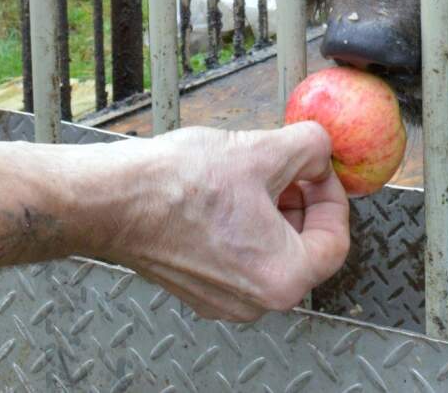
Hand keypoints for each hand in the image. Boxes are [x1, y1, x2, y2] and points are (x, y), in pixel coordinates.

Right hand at [94, 122, 350, 321]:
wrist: (112, 200)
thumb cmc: (177, 186)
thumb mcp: (263, 149)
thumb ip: (311, 147)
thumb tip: (321, 149)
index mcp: (283, 278)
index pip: (335, 239)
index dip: (332, 195)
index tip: (320, 169)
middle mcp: (255, 301)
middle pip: (303, 247)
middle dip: (301, 200)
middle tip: (289, 165)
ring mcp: (223, 299)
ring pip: (270, 251)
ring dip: (272, 210)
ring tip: (253, 172)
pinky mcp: (197, 287)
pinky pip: (239, 257)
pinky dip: (243, 225)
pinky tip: (224, 191)